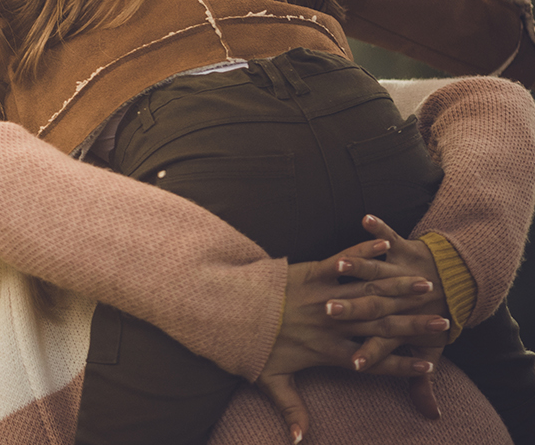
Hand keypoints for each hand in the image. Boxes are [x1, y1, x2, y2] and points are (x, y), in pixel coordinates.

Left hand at [256, 231, 448, 442]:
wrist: (224, 308)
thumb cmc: (247, 345)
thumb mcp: (269, 380)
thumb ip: (290, 409)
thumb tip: (299, 441)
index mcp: (325, 351)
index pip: (371, 362)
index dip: (401, 365)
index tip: (429, 366)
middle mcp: (330, 324)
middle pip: (380, 326)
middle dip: (414, 325)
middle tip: (445, 324)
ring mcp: (322, 295)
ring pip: (368, 293)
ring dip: (400, 287)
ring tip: (427, 285)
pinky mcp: (310, 271)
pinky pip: (342, 260)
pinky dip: (364, 250)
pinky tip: (387, 245)